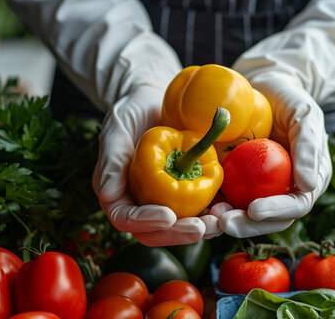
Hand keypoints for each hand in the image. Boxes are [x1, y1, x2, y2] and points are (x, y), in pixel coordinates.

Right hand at [92, 84, 220, 245]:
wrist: (159, 101)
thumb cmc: (133, 111)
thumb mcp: (117, 127)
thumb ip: (111, 159)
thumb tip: (107, 195)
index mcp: (119, 194)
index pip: (126, 218)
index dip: (145, 221)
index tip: (167, 215)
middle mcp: (141, 203)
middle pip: (157, 231)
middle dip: (178, 233)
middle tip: (200, 228)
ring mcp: (167, 200)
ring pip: (181, 226)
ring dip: (202, 228)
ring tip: (219, 222)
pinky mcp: (190, 193)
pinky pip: (202, 210)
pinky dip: (215, 213)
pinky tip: (228, 208)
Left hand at [216, 73, 331, 237]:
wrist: (261, 86)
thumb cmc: (289, 98)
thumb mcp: (305, 115)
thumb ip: (309, 147)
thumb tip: (308, 186)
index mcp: (306, 181)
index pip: (295, 205)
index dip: (276, 212)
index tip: (254, 210)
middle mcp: (283, 190)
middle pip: (269, 220)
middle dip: (248, 225)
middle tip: (224, 223)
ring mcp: (259, 188)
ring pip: (245, 215)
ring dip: (227, 221)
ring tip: (208, 219)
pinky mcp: (237, 182)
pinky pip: (226, 198)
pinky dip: (213, 206)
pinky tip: (198, 207)